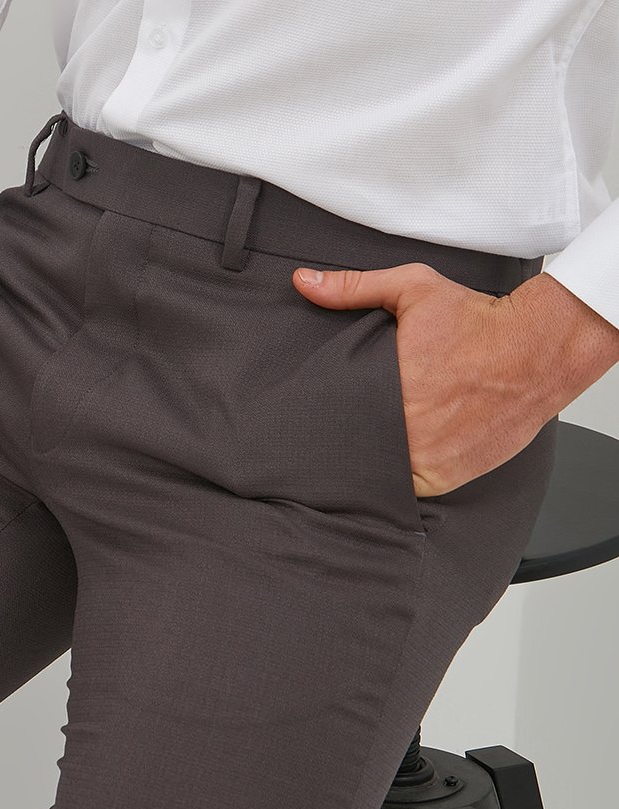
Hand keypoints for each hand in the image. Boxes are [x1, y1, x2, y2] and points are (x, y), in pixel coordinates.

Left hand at [291, 264, 618, 495]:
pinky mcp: (446, 477)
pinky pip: (408, 488)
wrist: (542, 348)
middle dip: (348, 439)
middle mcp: (405, 430)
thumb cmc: (479, 320)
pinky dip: (402, 476)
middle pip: (355, 448)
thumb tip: (304, 282)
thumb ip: (355, 288)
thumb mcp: (414, 290)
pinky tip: (402, 456)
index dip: (326, 420)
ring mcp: (425, 459)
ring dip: (373, 461)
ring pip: (378, 473)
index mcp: (387, 390)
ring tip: (374, 442)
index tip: (321, 416)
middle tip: (348, 427)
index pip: (335, 419)